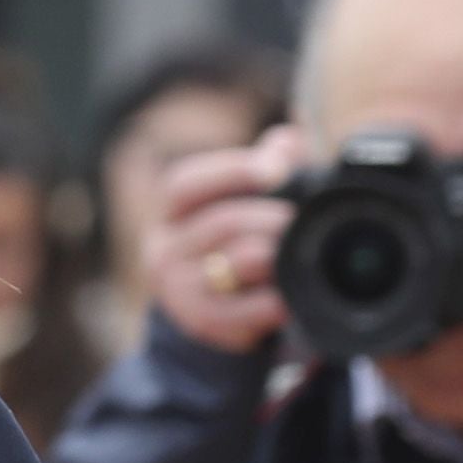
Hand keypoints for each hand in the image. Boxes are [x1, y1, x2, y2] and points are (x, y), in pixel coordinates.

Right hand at [143, 127, 313, 356]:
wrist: (213, 313)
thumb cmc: (235, 243)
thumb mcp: (246, 199)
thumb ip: (268, 164)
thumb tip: (291, 139)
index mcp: (172, 211)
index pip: (187, 183)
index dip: (232, 170)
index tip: (275, 167)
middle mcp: (163, 247)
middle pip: (222, 222)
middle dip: (269, 218)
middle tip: (299, 219)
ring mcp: (177, 288)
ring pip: (235, 262)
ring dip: (275, 257)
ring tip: (298, 253)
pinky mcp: (199, 322)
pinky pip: (244, 309)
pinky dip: (272, 302)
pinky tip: (288, 297)